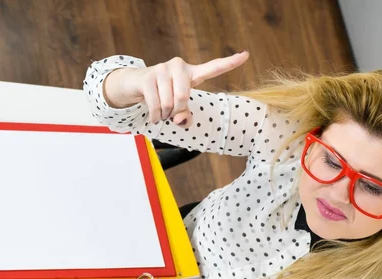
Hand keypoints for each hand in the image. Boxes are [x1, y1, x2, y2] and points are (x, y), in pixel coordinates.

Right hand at [103, 51, 249, 126]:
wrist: (135, 84)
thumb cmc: (162, 95)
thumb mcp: (176, 107)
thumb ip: (184, 116)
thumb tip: (179, 120)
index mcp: (191, 73)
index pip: (213, 67)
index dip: (230, 63)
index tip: (246, 55)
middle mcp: (178, 66)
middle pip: (184, 98)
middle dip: (176, 112)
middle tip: (170, 114)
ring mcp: (162, 69)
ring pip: (168, 104)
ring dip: (164, 115)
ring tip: (161, 112)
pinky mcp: (148, 76)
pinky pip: (156, 105)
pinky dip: (155, 117)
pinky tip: (154, 117)